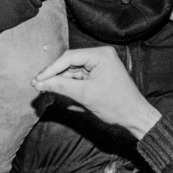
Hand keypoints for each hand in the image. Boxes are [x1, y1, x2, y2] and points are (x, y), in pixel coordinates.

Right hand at [33, 47, 160, 139]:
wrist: (135, 117)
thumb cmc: (117, 105)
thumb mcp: (85, 95)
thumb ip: (61, 87)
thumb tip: (41, 83)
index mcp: (101, 55)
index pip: (69, 57)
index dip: (51, 69)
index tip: (38, 79)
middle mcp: (100, 56)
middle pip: (70, 63)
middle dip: (54, 75)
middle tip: (37, 84)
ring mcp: (99, 65)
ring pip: (73, 71)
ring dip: (60, 80)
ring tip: (44, 88)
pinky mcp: (98, 75)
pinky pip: (79, 77)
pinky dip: (69, 85)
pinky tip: (56, 90)